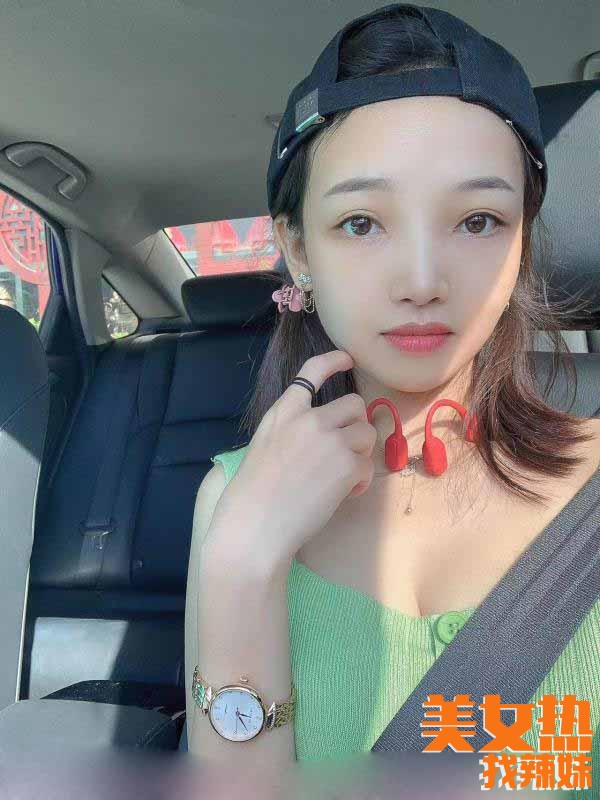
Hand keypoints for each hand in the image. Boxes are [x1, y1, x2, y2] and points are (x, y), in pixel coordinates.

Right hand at [209, 350, 376, 568]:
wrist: (255, 526)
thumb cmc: (252, 495)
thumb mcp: (265, 446)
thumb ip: (293, 431)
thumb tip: (324, 432)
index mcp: (284, 412)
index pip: (312, 370)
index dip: (334, 360)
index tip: (348, 359)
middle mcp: (309, 419)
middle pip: (354, 404)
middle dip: (356, 425)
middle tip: (345, 450)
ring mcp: (331, 440)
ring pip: (367, 433)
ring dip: (361, 453)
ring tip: (343, 477)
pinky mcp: (348, 465)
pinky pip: (368, 465)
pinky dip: (360, 482)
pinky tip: (343, 495)